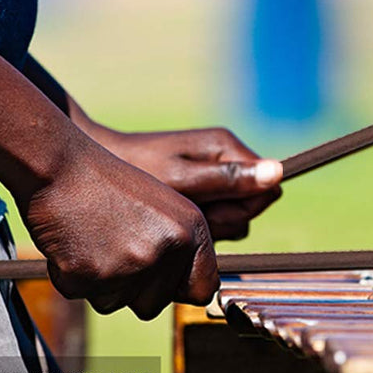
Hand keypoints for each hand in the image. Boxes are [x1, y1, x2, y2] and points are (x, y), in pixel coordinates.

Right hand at [17, 135, 219, 319]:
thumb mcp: (164, 209)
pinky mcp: (91, 275)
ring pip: (117, 304)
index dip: (180, 290)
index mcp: (191, 229)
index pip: (203, 289)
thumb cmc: (109, 186)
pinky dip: (72, 277)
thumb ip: (181, 249)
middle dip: (133, 289)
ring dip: (102, 283)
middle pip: (155, 305)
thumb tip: (198, 292)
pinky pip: (82, 296)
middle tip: (115, 247)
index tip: (163, 282)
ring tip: (95, 240)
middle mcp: (167, 248)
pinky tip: (73, 244)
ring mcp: (131, 264)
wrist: (61, 168)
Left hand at [89, 126, 282, 240]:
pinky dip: (195, 225)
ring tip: (174, 216)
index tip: (207, 209)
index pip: (267, 189)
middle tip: (185, 213)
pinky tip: (170, 220)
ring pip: (233, 217)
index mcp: (226, 147)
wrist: (94, 165)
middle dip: (221, 219)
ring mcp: (214, 175)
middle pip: (251, 206)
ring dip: (208, 225)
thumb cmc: (135, 168)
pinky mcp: (201, 189)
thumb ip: (228, 179)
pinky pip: (214, 217)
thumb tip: (278, 172)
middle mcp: (226, 158)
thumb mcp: (182, 178)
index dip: (242, 208)